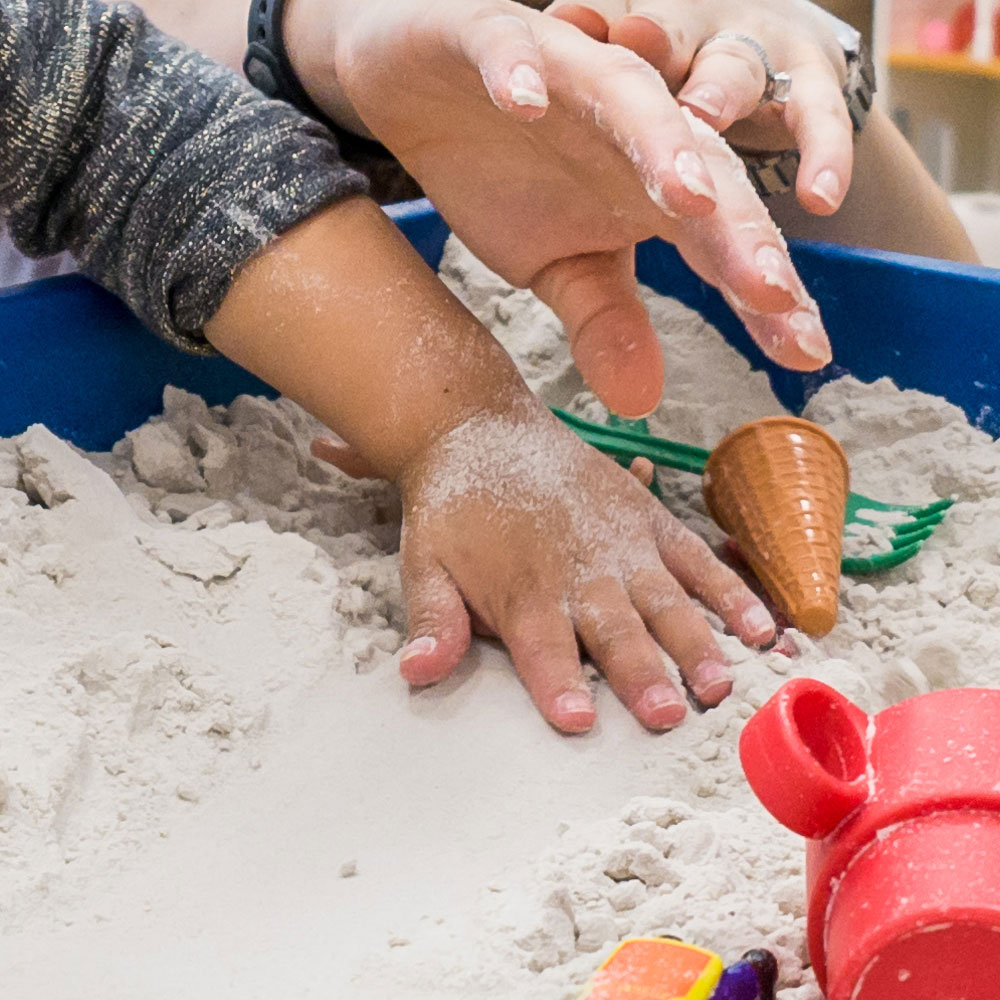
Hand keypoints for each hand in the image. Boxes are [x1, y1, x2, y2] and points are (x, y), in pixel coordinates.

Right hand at [285, 0, 830, 417]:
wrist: (420, 91)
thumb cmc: (503, 171)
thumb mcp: (555, 265)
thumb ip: (605, 319)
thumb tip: (643, 402)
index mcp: (651, 184)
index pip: (722, 241)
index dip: (764, 293)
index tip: (808, 351)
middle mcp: (628, 127)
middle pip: (701, 169)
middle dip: (741, 229)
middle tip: (773, 290)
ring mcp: (569, 75)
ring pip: (629, 96)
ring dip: (660, 143)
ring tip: (689, 197)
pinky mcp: (498, 38)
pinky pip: (513, 48)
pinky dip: (520, 74)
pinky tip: (526, 103)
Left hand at [386, 402, 775, 732]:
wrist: (481, 430)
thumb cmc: (456, 508)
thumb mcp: (426, 563)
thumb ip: (433, 620)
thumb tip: (416, 672)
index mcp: (524, 591)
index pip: (542, 648)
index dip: (557, 683)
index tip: (577, 719)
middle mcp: (580, 572)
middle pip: (613, 632)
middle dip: (640, 674)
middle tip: (668, 714)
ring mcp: (622, 544)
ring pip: (665, 601)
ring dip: (694, 643)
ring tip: (719, 682)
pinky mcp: (649, 520)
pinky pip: (696, 559)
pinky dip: (729, 591)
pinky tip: (760, 627)